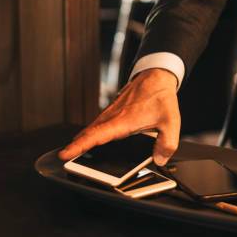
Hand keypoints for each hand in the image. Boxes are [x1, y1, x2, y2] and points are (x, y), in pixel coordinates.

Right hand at [58, 68, 180, 165]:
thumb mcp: (171, 121)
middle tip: (65, 158)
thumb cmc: (161, 96)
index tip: (66, 153)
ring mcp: (112, 113)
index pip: (97, 135)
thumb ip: (167, 144)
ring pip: (93, 128)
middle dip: (76, 146)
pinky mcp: (114, 112)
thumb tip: (160, 159)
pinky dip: (91, 133)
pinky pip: (99, 124)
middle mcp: (114, 116)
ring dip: (82, 139)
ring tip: (74, 152)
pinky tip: (91, 140)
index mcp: (124, 120)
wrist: (157, 76)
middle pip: (89, 133)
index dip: (80, 145)